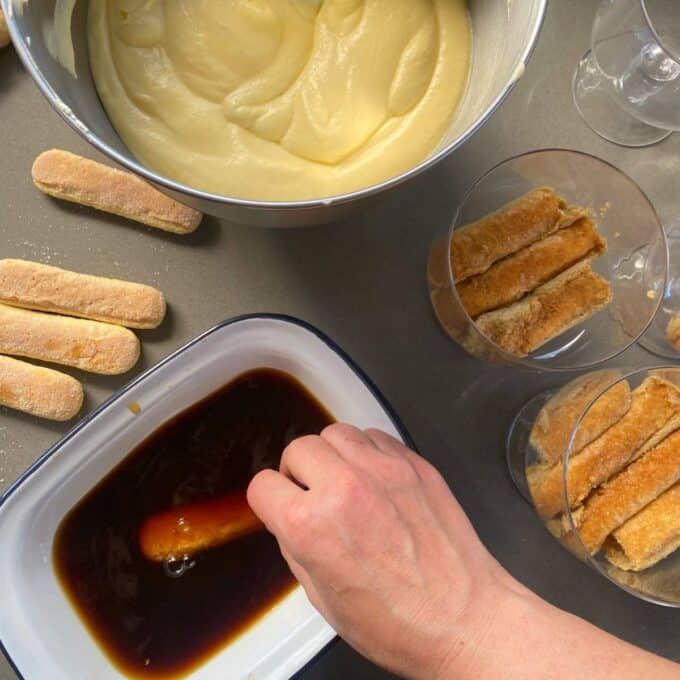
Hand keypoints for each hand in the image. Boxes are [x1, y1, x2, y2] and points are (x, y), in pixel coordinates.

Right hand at [247, 423, 513, 678]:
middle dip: (297, 473)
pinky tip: (374, 478)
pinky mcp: (415, 464)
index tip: (278, 506)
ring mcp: (383, 470)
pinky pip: (375, 436)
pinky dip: (367, 451)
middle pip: (298, 448)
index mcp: (311, 526)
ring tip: (343, 481)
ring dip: (331, 455)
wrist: (464, 620)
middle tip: (311, 493)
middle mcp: (344, 487)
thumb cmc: (397, 623)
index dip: (268, 501)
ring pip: (336, 432)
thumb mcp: (322, 597)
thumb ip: (297, 546)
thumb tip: (290, 518)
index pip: (262, 486)